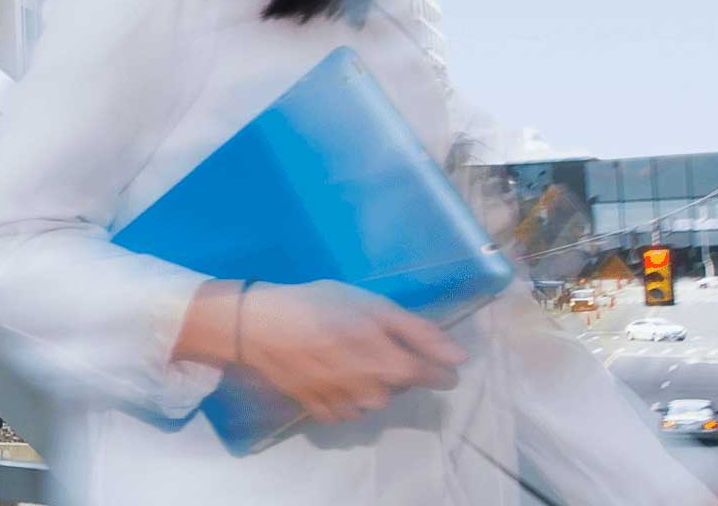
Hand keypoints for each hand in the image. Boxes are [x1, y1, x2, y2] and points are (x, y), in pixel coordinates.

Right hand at [197, 280, 466, 424]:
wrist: (257, 327)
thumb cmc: (319, 307)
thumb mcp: (374, 307)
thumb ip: (420, 333)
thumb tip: (460, 357)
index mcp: (392, 366)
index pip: (435, 377)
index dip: (440, 367)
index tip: (434, 356)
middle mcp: (373, 393)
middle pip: (401, 387)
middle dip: (394, 368)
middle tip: (370, 340)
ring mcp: (344, 405)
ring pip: (373, 401)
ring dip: (370, 383)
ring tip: (348, 355)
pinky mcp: (318, 410)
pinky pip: (345, 410)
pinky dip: (345, 395)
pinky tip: (330, 373)